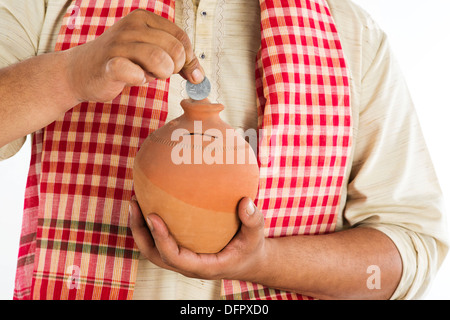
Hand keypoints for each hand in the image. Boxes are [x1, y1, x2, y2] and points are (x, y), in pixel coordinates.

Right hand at [65, 9, 203, 101]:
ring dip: (159, 75)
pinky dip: (139, 80)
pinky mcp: (109, 63)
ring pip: (160, 59)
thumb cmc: (122, 62)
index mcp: (144, 19)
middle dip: (174, 68)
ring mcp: (119, 44)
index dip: (188, 59)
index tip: (182, 72)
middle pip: (175, 49)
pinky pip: (135, 73)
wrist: (80, 72)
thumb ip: (177, 61)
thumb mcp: (152, 55)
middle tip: (160, 73)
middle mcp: (132, 26)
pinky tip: (132, 78)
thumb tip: (200, 77)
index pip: (181, 38)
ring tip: (147, 75)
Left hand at [129, 196, 268, 281]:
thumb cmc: (251, 248)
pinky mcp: (181, 251)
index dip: (160, 238)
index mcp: (204, 266)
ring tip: (135, 201)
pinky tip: (150, 203)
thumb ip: (253, 220)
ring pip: (152, 250)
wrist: (249, 261)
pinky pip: (159, 241)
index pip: (174, 257)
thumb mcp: (256, 235)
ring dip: (140, 228)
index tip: (152, 215)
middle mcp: (188, 266)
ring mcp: (182, 260)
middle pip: (154, 255)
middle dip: (140, 231)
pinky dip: (150, 225)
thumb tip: (245, 201)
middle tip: (135, 203)